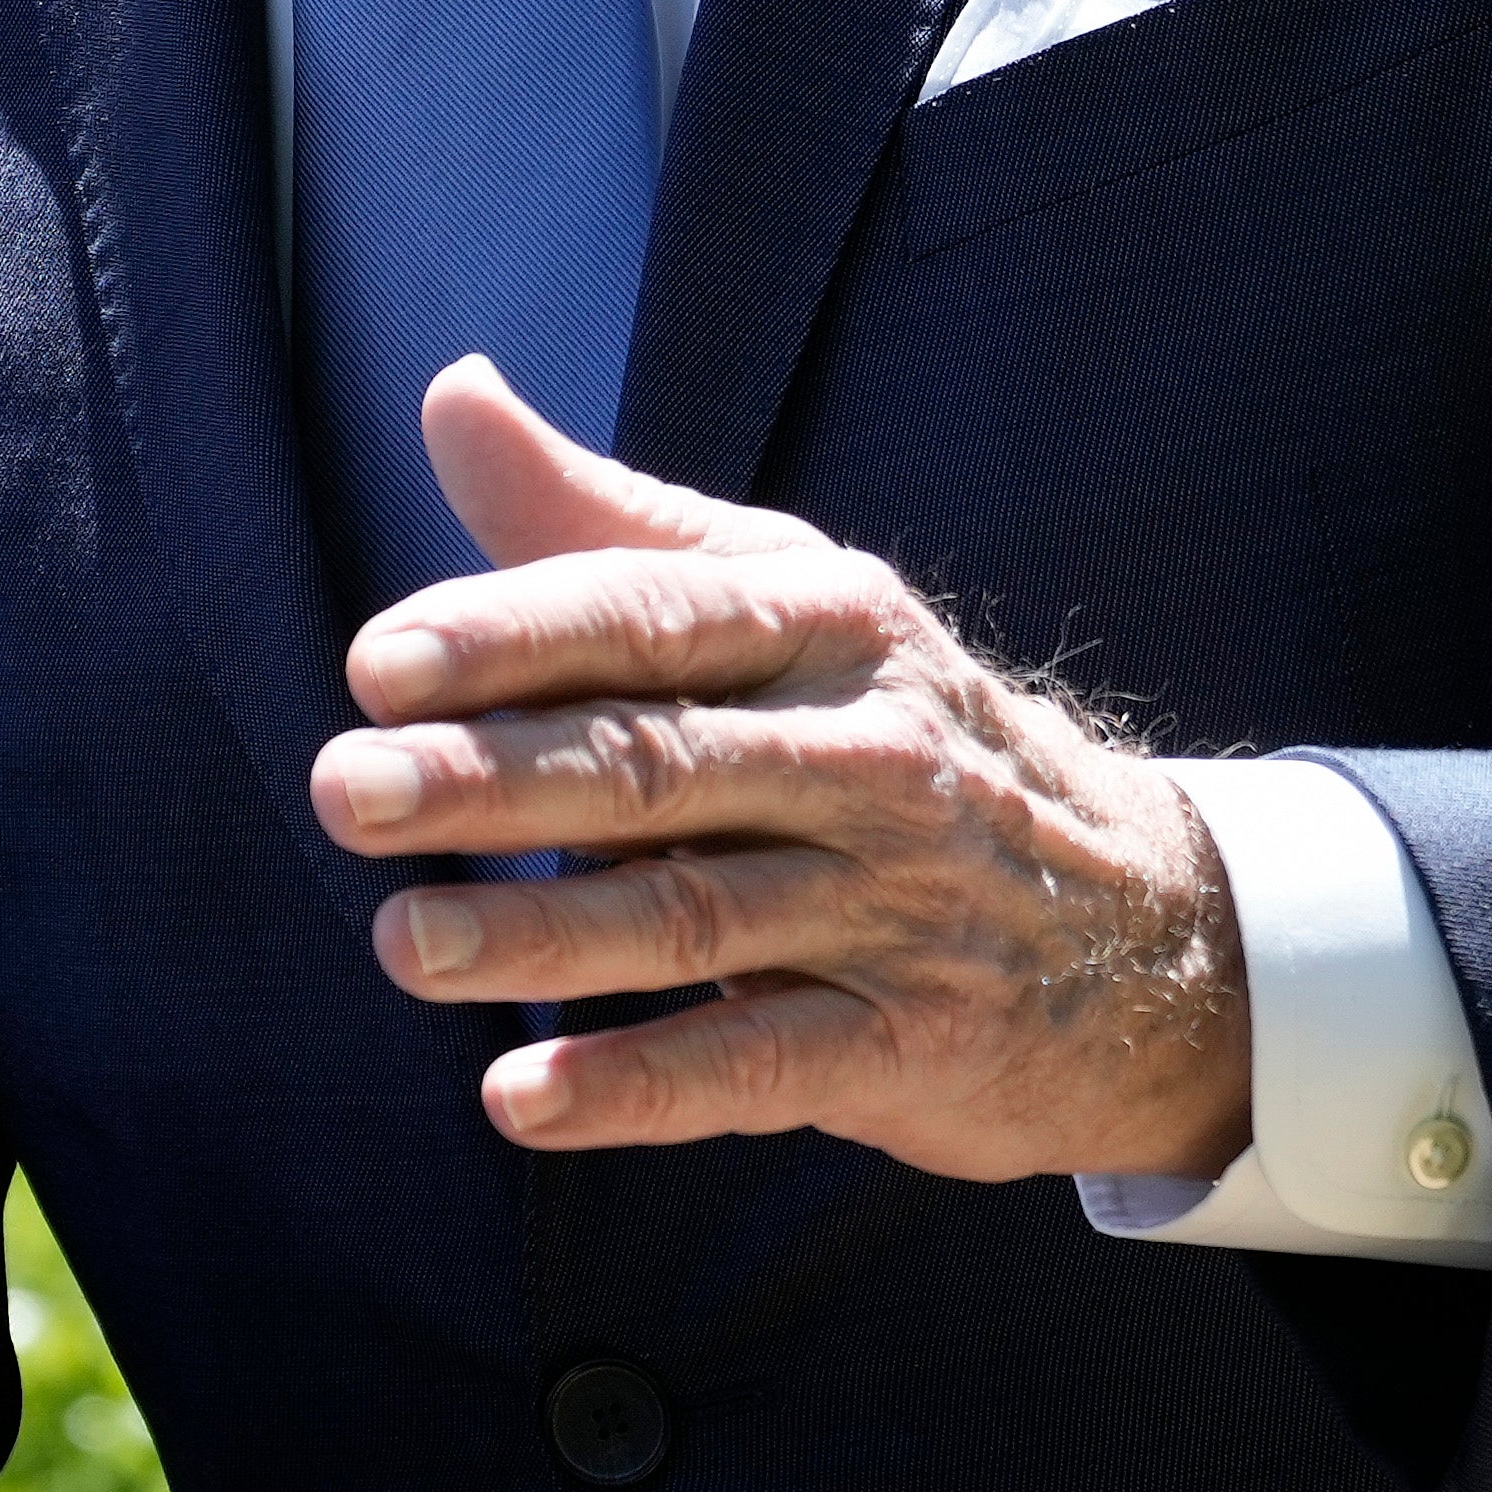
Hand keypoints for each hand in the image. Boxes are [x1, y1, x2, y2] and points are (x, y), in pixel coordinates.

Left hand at [317, 363, 1248, 1185]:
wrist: (1142, 922)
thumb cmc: (894, 736)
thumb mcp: (784, 603)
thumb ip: (602, 522)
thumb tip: (450, 394)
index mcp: (826, 625)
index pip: (653, 615)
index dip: (513, 636)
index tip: (375, 664)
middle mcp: (867, 756)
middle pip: (661, 762)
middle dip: (497, 779)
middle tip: (349, 791)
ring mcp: (894, 907)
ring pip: (696, 918)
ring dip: (542, 935)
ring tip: (403, 941)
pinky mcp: (905, 1045)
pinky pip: (756, 1068)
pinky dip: (638, 1087)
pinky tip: (520, 1098)